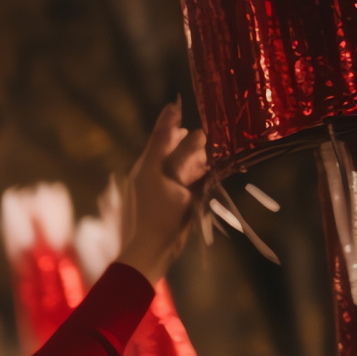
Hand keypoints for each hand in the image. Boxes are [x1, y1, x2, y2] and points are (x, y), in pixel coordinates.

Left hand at [115, 100, 206, 284]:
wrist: (148, 252)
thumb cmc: (158, 216)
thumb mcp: (173, 182)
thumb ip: (183, 157)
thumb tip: (197, 134)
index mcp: (147, 166)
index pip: (160, 136)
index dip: (168, 119)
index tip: (175, 104)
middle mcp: (151, 174)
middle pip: (172, 150)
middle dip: (186, 139)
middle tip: (200, 129)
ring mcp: (160, 190)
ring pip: (180, 166)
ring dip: (194, 157)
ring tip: (208, 148)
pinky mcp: (170, 204)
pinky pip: (184, 183)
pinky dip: (196, 175)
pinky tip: (209, 171)